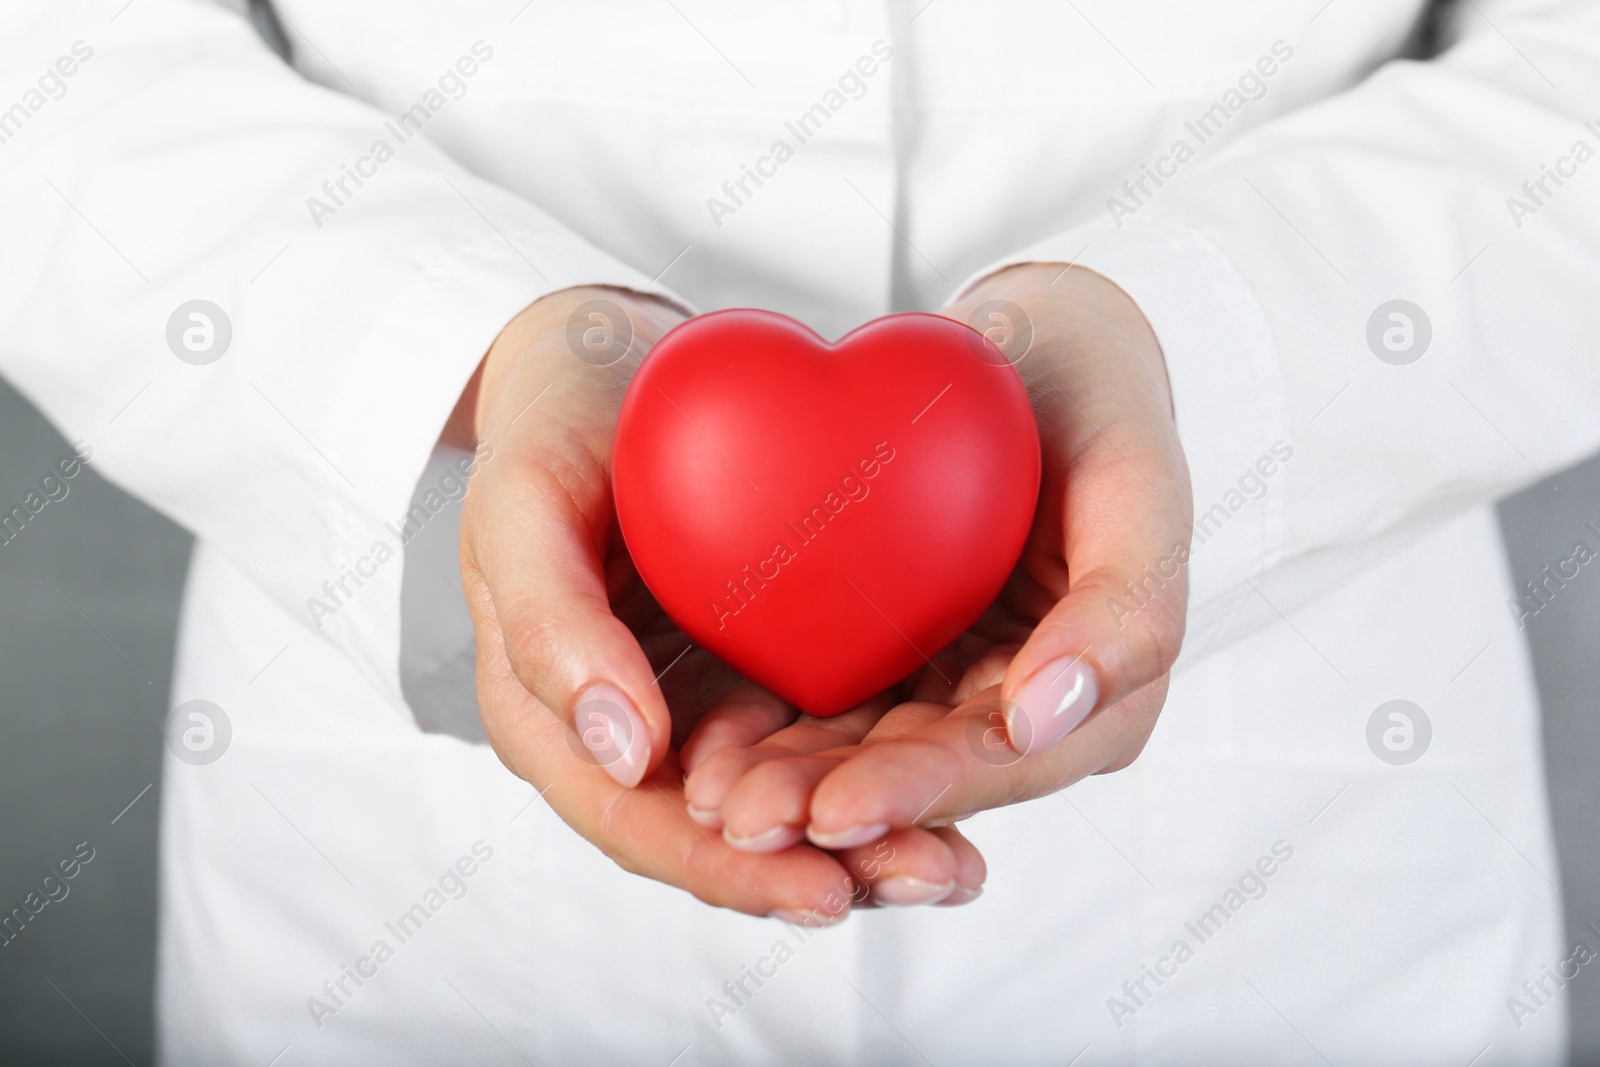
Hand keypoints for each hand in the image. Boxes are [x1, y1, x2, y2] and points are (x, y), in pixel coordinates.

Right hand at [454, 287, 985, 916]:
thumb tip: (623, 755)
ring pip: (780, 804)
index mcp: (551, 718)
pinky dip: (878, 767)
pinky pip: (816, 736)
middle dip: (831, 872)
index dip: (736, 872)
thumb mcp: (525, 504)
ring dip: (871, 841)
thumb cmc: (552, 424)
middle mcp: (622, 733)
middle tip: (938, 879)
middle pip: (726, 840)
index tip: (830, 888)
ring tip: (963, 864)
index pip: (644, 826)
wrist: (606, 361)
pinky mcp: (750, 667)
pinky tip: (960, 775)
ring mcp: (693, 704)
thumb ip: (552, 624)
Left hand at [683, 263, 1192, 852]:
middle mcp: (1020, 706)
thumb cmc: (1099, 398)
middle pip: (920, 773)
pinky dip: (768, 721)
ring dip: (788, 780)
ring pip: (862, 748)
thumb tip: (1044, 722)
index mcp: (1102, 697)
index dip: (918, 795)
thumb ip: (1127, 606)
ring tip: (709, 797)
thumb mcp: (1140, 478)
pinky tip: (702, 741)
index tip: (833, 814)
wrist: (1033, 346)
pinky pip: (825, 694)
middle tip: (739, 821)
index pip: (1002, 762)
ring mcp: (950, 678)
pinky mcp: (892, 647)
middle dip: (828, 804)